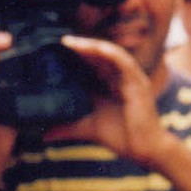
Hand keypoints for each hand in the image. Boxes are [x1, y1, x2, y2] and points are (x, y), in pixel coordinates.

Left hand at [46, 35, 174, 166]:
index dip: (75, 55)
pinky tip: (92, 48)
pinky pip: (123, 60)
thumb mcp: (88, 128)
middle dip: (79, 46)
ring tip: (69, 42)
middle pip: (99, 54)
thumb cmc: (122, 137)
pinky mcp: (138, 82)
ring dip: (89, 45)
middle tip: (58, 40)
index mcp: (111, 83)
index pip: (92, 63)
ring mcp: (131, 78)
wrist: (145, 150)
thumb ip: (68, 128)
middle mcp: (121, 77)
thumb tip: (44, 135)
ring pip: (109, 52)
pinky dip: (107, 52)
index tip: (53, 50)